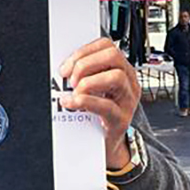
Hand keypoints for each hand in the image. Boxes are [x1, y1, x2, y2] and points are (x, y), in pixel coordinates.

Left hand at [59, 37, 140, 168]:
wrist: (104, 143)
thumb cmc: (95, 114)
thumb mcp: (91, 90)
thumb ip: (81, 76)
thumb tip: (62, 68)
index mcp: (120, 70)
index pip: (106, 46)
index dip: (83, 52)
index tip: (65, 66)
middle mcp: (128, 82)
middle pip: (113, 55)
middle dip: (85, 64)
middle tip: (70, 80)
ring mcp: (127, 100)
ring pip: (115, 77)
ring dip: (88, 82)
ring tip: (74, 92)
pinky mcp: (121, 119)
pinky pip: (107, 106)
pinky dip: (85, 101)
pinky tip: (71, 103)